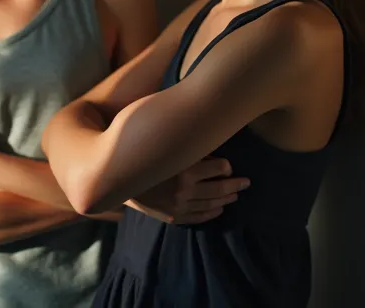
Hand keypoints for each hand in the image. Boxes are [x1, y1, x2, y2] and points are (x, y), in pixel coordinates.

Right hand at [128, 157, 248, 224]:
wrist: (118, 180)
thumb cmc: (143, 157)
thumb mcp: (166, 146)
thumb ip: (188, 147)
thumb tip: (210, 148)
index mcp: (185, 168)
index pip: (219, 167)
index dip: (226, 166)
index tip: (229, 166)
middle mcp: (184, 188)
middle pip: (220, 187)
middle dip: (235, 185)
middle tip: (246, 182)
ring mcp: (179, 205)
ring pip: (212, 203)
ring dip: (227, 199)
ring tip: (236, 195)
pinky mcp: (174, 216)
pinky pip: (199, 217)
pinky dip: (212, 213)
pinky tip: (220, 209)